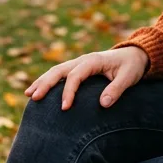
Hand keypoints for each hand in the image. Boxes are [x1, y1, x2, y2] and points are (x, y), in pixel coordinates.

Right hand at [24, 46, 147, 110]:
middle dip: (45, 84)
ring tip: (28, 95)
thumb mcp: (129, 77)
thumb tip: (103, 104)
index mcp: (93, 61)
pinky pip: (59, 74)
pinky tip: (38, 91)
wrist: (134, 55)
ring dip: (42, 81)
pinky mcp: (77, 69)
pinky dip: (47, 81)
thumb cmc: (131, 66)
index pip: (75, 75)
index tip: (65, 108)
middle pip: (59, 70)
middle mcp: (82, 60)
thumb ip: (117, 89)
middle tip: (34, 98)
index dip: (68, 91)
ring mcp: (78, 63)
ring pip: (55, 71)